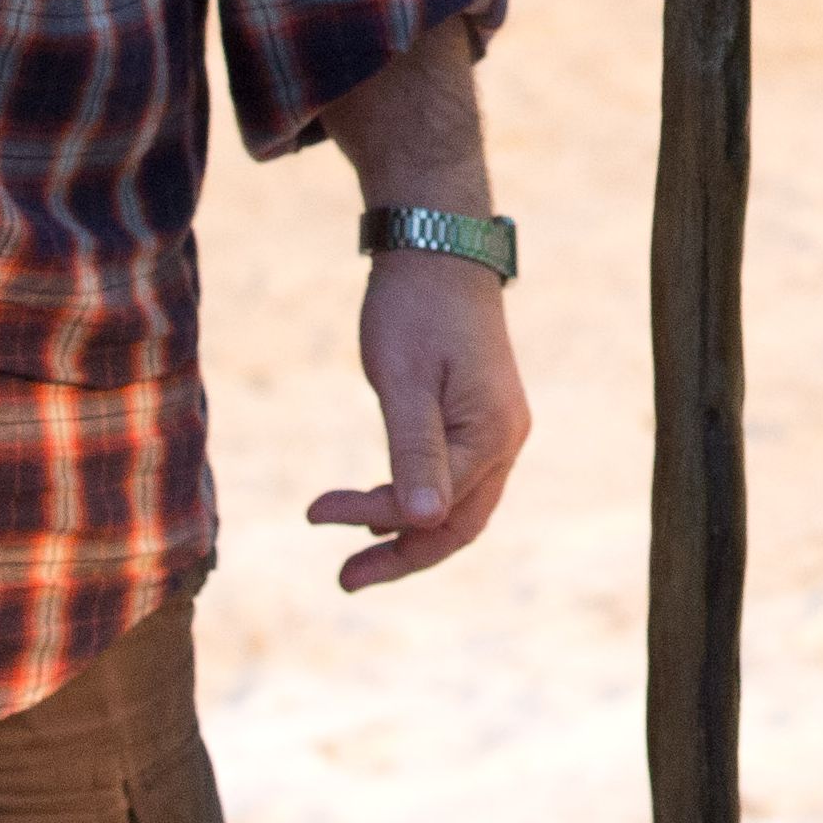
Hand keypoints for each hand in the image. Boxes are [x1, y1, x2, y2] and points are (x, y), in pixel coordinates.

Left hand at [306, 252, 528, 590]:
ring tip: (353, 549)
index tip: (316, 512)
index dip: (376, 521)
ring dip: (406, 530)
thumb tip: (422, 523)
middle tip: (344, 578)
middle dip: (401, 555)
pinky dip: (416, 498)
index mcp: (492, 434)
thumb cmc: (415, 307)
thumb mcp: (404, 379)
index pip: (435, 507)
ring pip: (458, 505)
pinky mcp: (480, 416)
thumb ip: (413, 453)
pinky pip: (454, 478)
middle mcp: (506, 439)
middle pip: (459, 525)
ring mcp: (497, 428)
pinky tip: (379, 507)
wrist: (437, 244)